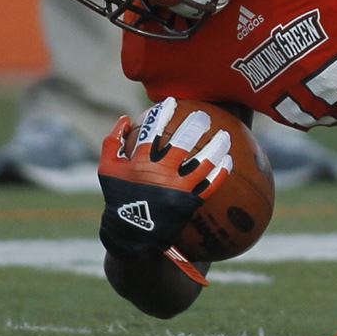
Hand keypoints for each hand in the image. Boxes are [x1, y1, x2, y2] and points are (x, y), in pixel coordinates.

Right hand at [98, 97, 231, 282]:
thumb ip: (112, 142)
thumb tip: (125, 118)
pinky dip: (220, 173)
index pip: (152, 132)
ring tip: (225, 135)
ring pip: (202, 164)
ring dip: (216, 148)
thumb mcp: (108, 170)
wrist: (132, 234)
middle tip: (205, 115)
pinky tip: (229, 162)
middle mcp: (160, 174)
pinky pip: (210, 186)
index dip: (162, 114)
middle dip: (195, 126)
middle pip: (182, 144)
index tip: (173, 101)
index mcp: (140, 163)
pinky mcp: (189, 204)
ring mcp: (177, 190)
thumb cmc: (119, 197)